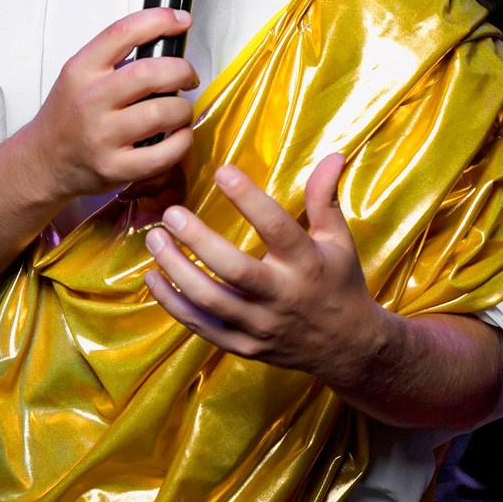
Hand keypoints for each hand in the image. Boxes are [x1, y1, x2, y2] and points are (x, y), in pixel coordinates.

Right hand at [31, 8, 197, 199]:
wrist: (43, 162)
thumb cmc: (67, 117)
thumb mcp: (78, 76)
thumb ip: (113, 57)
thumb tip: (164, 39)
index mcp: (81, 71)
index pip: (123, 32)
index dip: (160, 21)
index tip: (181, 21)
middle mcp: (90, 101)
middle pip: (150, 73)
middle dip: (182, 70)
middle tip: (188, 76)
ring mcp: (102, 137)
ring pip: (162, 112)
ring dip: (184, 109)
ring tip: (180, 111)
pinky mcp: (115, 168)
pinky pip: (164, 153)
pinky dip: (182, 142)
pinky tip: (177, 136)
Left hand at [142, 155, 386, 389]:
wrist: (349, 347)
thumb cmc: (339, 282)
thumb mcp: (339, 240)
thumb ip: (325, 199)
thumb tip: (333, 154)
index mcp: (307, 264)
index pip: (276, 228)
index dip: (250, 199)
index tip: (223, 171)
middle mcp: (282, 297)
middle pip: (234, 270)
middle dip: (198, 241)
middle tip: (171, 213)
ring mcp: (261, 326)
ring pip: (210, 301)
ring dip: (177, 270)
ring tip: (154, 238)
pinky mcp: (244, 346)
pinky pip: (202, 327)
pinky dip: (173, 304)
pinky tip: (153, 277)